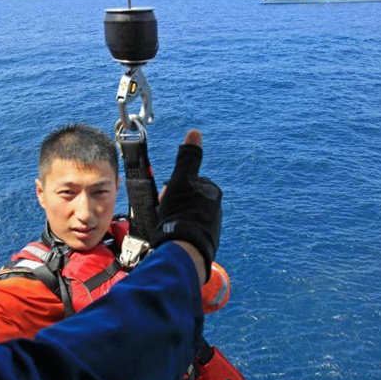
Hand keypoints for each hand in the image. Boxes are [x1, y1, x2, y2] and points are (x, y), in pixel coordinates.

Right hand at [152, 130, 221, 282]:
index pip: (187, 183)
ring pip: (188, 214)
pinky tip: (173, 235)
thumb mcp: (181, 179)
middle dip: (174, 204)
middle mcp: (216, 207)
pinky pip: (190, 230)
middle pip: (187, 199)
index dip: (171, 189)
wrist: (185, 247)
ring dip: (176, 217)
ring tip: (168, 225)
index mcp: (212, 191)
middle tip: (165, 213)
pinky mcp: (207, 241)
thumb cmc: (181, 211)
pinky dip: (181, 230)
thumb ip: (188, 157)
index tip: (164, 198)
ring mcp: (212, 225)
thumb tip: (195, 132)